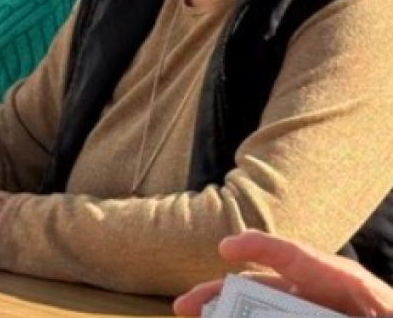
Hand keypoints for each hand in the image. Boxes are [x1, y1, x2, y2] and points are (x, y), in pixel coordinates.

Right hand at [173, 230, 392, 316]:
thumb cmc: (390, 312)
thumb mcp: (368, 310)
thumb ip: (317, 306)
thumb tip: (277, 298)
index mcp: (356, 291)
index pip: (304, 260)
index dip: (264, 248)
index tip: (226, 249)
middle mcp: (339, 303)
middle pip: (275, 292)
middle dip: (226, 295)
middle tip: (186, 308)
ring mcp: (330, 316)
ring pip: (274, 312)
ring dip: (235, 314)